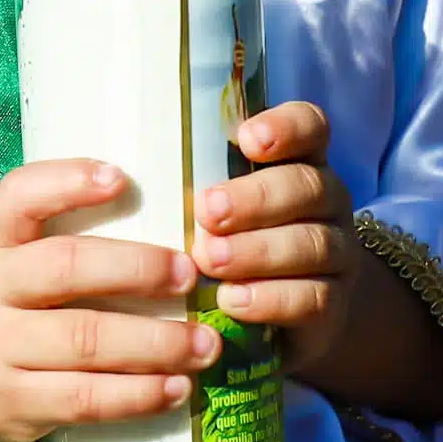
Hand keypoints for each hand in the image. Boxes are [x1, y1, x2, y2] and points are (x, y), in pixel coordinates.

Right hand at [0, 161, 216, 441]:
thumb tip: (160, 221)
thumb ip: (53, 237)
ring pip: (87, 340)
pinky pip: (86, 399)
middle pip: (66, 267)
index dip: (68, 181)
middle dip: (138, 268)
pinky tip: (177, 387)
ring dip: (158, 342)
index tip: (120, 177)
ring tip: (205, 343)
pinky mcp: (16, 404)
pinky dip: (139, 394)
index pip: (17, 197)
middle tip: (191, 273)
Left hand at [190, 101, 362, 379]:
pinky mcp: (332, 305)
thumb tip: (105, 168)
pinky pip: (313, 298)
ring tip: (209, 259)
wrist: (294, 314)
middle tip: (207, 210)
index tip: (246, 139)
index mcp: (300, 162)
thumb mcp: (220, 203)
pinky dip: (270, 299)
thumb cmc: (235, 239)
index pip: (310, 127)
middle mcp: (326, 200)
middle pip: (308, 186)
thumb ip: (191, 180)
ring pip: (312, 243)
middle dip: (255, 197)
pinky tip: (232, 301)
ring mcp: (337, 253)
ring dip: (257, 250)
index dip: (285, 128)